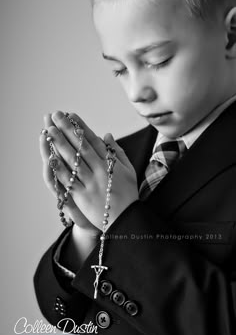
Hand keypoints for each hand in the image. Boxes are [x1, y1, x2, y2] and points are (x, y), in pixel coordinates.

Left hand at [41, 110, 138, 230]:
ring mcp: (91, 183)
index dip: (81, 127)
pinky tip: (50, 158)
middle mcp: (100, 170)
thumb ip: (117, 152)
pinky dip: (60, 169)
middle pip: (81, 146)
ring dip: (60, 144)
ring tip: (49, 131)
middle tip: (56, 116)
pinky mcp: (83, 196)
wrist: (127, 219)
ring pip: (73, 160)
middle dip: (67, 129)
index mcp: (111, 163)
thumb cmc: (128, 193)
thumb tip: (107, 134)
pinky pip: (69, 180)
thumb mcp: (128, 170)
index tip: (71, 115)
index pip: (93, 140)